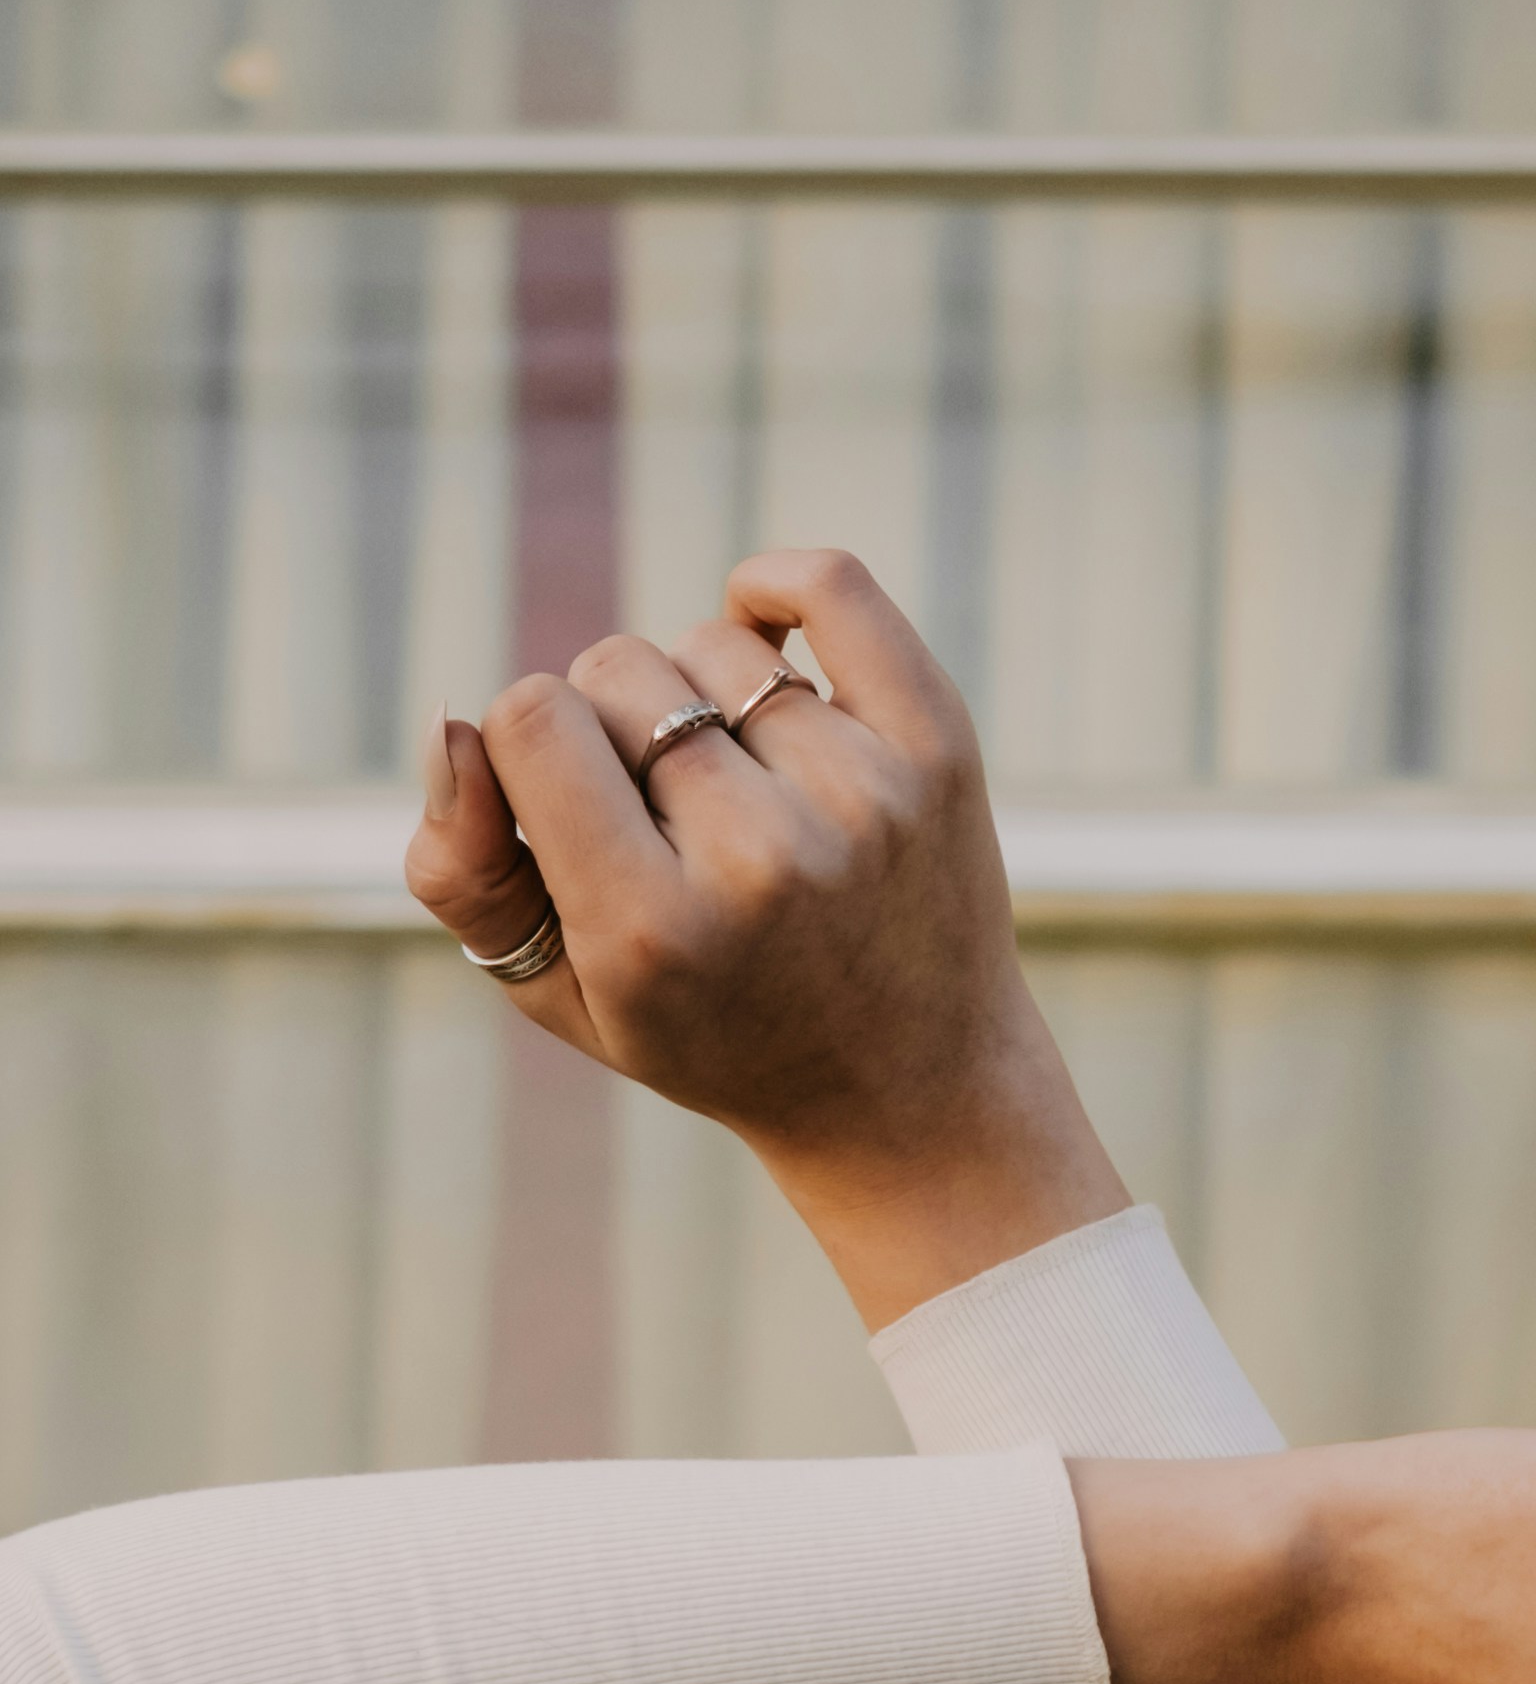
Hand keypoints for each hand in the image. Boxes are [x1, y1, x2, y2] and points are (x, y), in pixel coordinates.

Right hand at [402, 549, 1122, 1323]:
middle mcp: (761, 861)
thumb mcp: (559, 993)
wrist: (911, 1095)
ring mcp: (861, 799)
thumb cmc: (711, 1033)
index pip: (532, 720)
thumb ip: (462, 872)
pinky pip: (831, 588)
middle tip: (666, 820)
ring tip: (739, 791)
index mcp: (651, 930)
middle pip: (616, 671)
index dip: (531, 747)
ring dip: (703, 699)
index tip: (571, 806)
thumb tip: (451, 726)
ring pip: (710, 642)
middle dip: (615, 727)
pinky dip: (777, 588)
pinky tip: (759, 626)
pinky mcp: (937, 751)